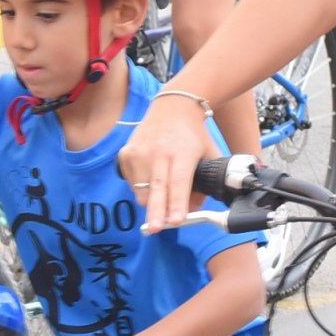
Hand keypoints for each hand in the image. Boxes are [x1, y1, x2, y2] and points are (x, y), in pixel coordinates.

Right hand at [121, 96, 215, 234]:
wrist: (172, 107)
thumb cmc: (193, 136)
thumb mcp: (209, 155)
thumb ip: (206, 183)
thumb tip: (194, 210)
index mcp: (182, 152)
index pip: (179, 181)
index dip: (177, 202)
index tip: (177, 219)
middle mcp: (159, 151)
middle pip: (157, 188)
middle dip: (157, 211)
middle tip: (156, 228)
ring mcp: (139, 152)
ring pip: (141, 191)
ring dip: (151, 203)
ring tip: (160, 200)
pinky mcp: (126, 153)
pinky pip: (132, 183)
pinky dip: (141, 189)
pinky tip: (151, 178)